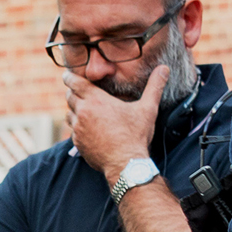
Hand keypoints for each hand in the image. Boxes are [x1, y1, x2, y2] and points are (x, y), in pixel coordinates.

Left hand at [65, 64, 163, 180]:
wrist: (124, 163)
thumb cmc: (135, 135)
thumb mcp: (148, 108)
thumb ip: (154, 86)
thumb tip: (164, 68)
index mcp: (96, 101)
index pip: (75, 83)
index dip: (70, 77)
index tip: (67, 75)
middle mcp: (83, 113)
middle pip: (70, 97)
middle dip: (72, 92)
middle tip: (76, 89)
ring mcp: (78, 129)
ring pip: (69, 114)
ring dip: (74, 109)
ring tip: (82, 107)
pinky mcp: (78, 143)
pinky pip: (72, 130)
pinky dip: (77, 126)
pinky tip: (85, 126)